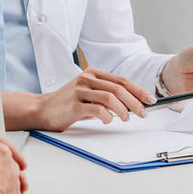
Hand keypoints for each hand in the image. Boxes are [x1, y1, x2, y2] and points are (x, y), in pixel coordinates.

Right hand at [35, 67, 155, 131]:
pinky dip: (107, 116)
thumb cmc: (68, 103)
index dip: (138, 90)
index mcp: (92, 73)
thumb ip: (106, 94)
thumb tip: (133, 103)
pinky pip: (97, 109)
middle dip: (135, 102)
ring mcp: (79, 91)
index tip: (150, 100)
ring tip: (125, 118)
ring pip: (110, 97)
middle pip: (118, 88)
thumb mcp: (88, 93)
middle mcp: (86, 78)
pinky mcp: (74, 104)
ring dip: (123, 110)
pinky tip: (107, 120)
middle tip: (143, 113)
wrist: (43, 109)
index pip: (121, 80)